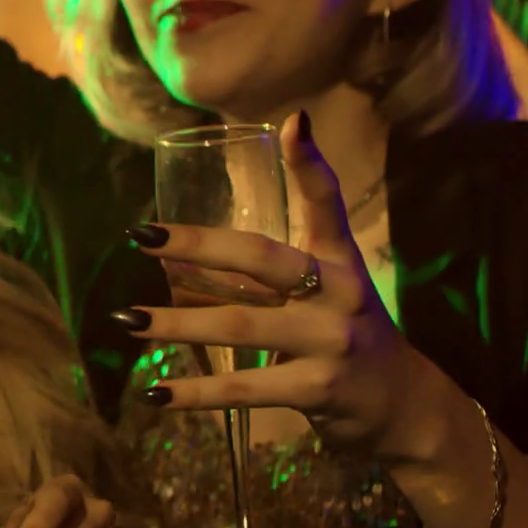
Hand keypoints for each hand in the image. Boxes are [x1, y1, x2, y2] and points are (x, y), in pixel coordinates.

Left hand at [112, 111, 440, 456]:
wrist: (401, 405)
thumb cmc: (346, 334)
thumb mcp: (332, 287)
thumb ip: (280, 265)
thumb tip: (195, 247)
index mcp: (341, 260)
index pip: (327, 203)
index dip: (310, 164)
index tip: (293, 122)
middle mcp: (339, 293)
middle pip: (262, 258)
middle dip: (196, 245)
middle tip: (140, 235)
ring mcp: (330, 342)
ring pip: (240, 325)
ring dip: (176, 324)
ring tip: (126, 320)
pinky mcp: (316, 390)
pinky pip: (245, 388)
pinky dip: (195, 394)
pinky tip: (155, 393)